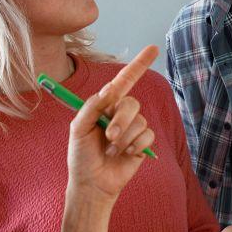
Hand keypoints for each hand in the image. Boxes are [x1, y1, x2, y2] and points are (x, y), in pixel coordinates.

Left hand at [65, 46, 158, 202]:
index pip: (123, 81)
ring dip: (124, 137)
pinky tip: (125, 154)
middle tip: (108, 136)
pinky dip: (134, 145)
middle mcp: (120, 113)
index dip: (138, 64)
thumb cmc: (81, 156)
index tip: (153, 48)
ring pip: (139, 121)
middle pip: (131, 103)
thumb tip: (108, 91)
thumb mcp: (78, 129)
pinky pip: (146, 135)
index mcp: (103, 105)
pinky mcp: (142, 142)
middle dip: (120, 120)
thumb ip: (91, 107)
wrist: (91, 183)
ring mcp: (132, 128)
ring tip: (112, 150)